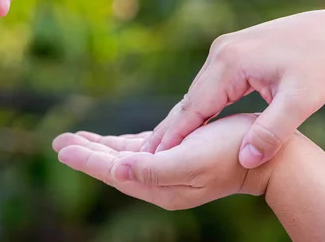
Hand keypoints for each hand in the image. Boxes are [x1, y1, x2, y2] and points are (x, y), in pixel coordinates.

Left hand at [52, 114, 278, 209]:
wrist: (264, 155)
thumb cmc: (228, 153)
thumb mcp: (190, 161)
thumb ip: (153, 170)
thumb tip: (116, 172)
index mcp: (158, 185)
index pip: (113, 172)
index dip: (87, 159)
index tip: (62, 148)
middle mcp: (159, 182)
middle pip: (114, 166)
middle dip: (87, 153)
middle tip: (60, 142)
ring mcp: (167, 171)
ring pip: (124, 159)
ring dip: (100, 149)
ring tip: (76, 140)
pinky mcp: (176, 158)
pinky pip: (140, 152)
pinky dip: (122, 146)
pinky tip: (112, 142)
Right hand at [142, 9, 324, 168]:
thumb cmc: (322, 67)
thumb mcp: (303, 102)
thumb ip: (273, 131)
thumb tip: (245, 159)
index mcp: (232, 63)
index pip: (195, 107)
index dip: (175, 134)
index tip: (153, 158)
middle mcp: (221, 52)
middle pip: (189, 99)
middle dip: (170, 129)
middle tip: (145, 156)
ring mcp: (224, 49)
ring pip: (197, 92)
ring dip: (183, 118)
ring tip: (162, 144)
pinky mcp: (231, 52)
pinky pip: (208, 85)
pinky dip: (198, 106)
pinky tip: (190, 122)